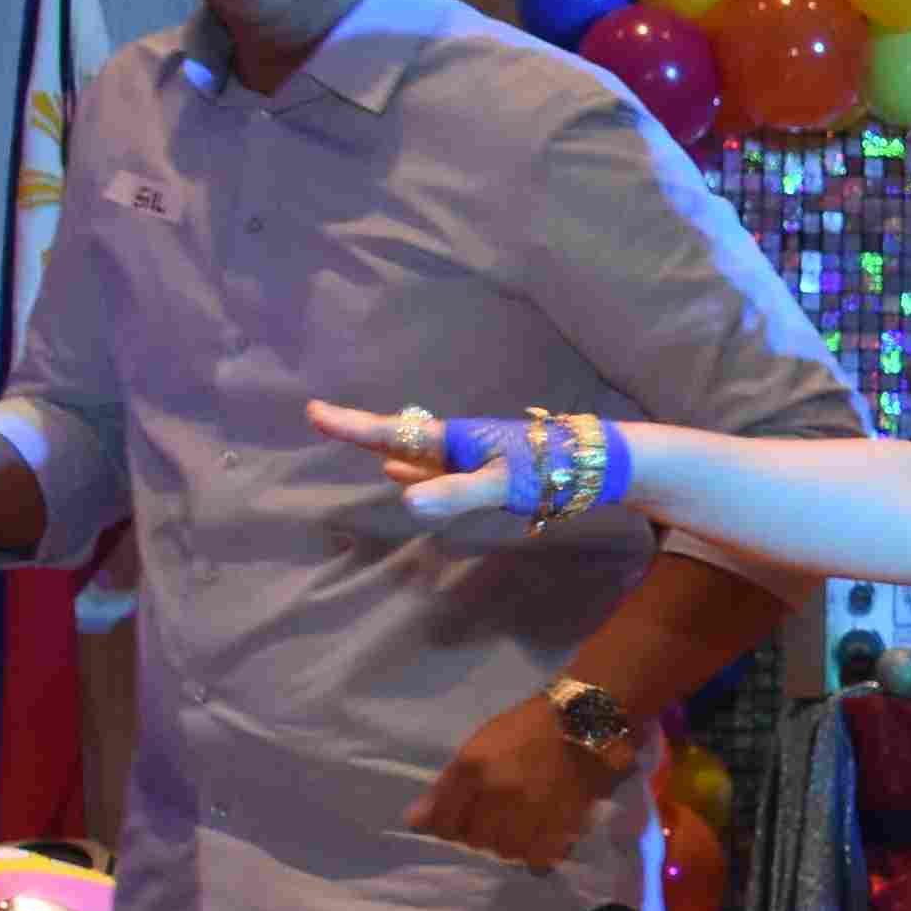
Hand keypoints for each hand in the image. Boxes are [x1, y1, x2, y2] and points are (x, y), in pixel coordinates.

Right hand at [305, 397, 529, 528]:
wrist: (596, 466)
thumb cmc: (550, 469)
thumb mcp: (500, 483)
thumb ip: (456, 492)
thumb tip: (406, 500)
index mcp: (453, 440)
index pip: (391, 432)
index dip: (352, 425)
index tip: (314, 410)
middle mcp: (455, 444)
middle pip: (397, 437)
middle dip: (361, 430)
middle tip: (321, 418)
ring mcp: (468, 458)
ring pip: (415, 453)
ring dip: (384, 449)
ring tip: (353, 439)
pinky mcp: (483, 472)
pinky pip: (434, 469)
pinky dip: (411, 470)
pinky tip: (400, 473)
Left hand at [408, 692, 620, 871]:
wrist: (584, 721)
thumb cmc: (525, 729)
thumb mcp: (477, 747)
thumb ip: (446, 787)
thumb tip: (415, 822)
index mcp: (472, 770)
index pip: (442, 824)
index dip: (446, 826)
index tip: (459, 818)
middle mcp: (499, 793)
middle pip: (475, 840)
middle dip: (480, 833)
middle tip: (494, 818)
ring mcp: (533, 810)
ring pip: (506, 852)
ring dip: (508, 844)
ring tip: (518, 828)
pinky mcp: (564, 822)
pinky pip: (539, 858)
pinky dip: (535, 855)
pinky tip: (538, 840)